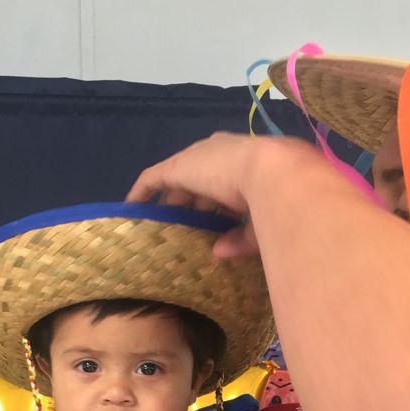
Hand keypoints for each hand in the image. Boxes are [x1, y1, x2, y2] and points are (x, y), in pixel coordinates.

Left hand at [127, 132, 301, 259]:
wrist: (275, 174)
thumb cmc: (279, 201)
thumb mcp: (264, 223)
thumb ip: (242, 238)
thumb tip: (220, 253)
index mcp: (247, 166)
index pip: (224, 187)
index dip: (216, 208)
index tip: (211, 230)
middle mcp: (221, 156)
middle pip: (198, 185)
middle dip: (190, 210)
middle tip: (181, 237)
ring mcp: (198, 159)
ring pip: (176, 184)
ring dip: (168, 206)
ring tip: (157, 229)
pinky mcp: (177, 166)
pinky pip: (152, 179)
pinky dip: (141, 195)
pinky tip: (130, 213)